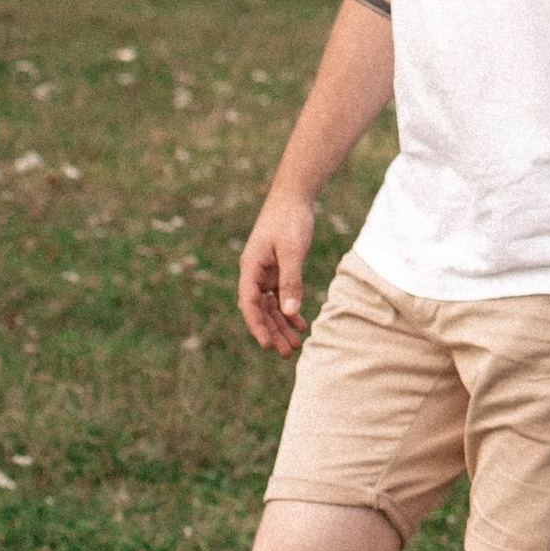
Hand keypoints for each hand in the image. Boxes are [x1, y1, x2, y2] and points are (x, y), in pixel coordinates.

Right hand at [238, 187, 316, 356]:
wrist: (293, 197)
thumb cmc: (289, 219)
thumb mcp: (292, 251)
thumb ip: (291, 281)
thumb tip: (290, 312)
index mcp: (251, 268)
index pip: (249, 304)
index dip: (257, 326)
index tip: (266, 345)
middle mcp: (254, 274)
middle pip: (260, 310)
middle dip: (272, 332)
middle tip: (285, 353)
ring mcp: (265, 273)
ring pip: (271, 307)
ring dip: (281, 326)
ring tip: (294, 346)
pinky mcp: (277, 270)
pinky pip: (281, 297)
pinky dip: (290, 311)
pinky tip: (300, 324)